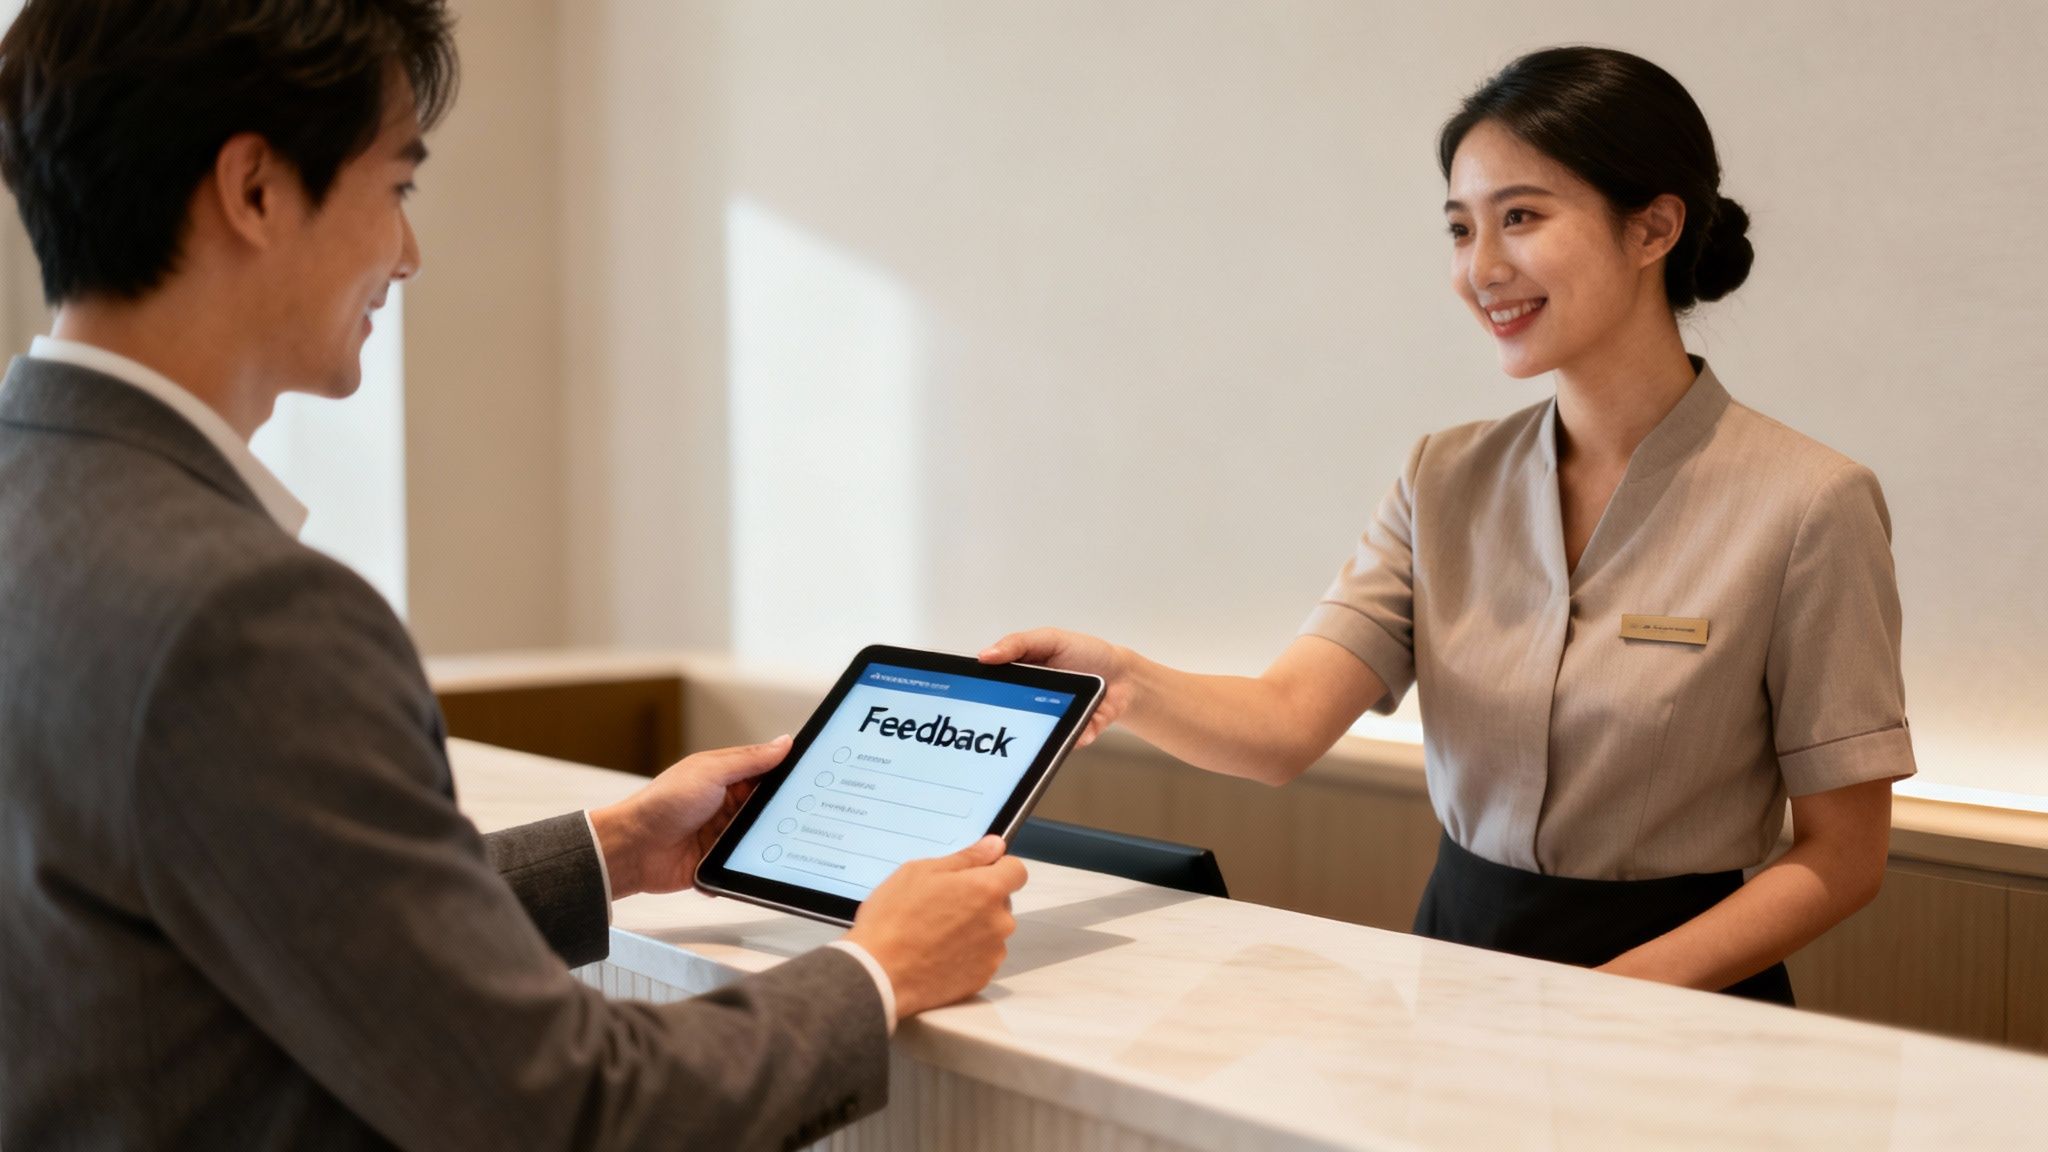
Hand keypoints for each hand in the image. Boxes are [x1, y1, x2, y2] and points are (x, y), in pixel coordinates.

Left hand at [589, 736, 790, 898]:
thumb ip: (749, 759)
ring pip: (760, 836)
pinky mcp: (719, 860)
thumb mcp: (710, 771)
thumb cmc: (661, 803)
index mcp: (726, 776)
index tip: (811, 777)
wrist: (633, 849)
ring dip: (766, 840)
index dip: (788, 774)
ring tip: (775, 841)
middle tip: (800, 813)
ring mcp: (723, 833)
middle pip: (768, 806)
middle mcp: (727, 804)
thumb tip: (784, 742)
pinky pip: (744, 863)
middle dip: (781, 811)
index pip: (767, 772)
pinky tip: (756, 864)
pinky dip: (749, 864)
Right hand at [844, 836, 1028, 1017]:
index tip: (977, 872)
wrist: (878, 975)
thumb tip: (994, 846)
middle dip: (980, 899)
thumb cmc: (894, 921)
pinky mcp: (982, 977)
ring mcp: (992, 953)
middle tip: (943, 903)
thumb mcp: (920, 872)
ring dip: (974, 927)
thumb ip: (966, 857)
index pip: (1017, 870)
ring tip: (936, 931)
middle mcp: (998, 922)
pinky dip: (967, 953)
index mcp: (986, 889)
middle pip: (1002, 901)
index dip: (997, 867)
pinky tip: (938, 952)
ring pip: (992, 930)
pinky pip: (983, 956)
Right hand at [979, 627, 1135, 746]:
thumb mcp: (1050, 639)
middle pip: (1010, 715)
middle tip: (1014, 708)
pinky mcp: (1073, 734)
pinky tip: (1082, 726)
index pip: (992, 687)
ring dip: (1041, 730)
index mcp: (1021, 677)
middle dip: (1008, 717)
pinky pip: (1067, 742)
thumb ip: (1018, 644)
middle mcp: (1031, 702)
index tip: (972, 693)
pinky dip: (1075, 736)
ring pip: (1036, 735)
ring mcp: (1051, 721)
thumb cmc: (1086, 653)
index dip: (980, 692)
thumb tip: (985, 656)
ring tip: (1052, 717)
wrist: (1123, 676)